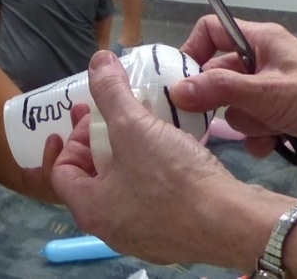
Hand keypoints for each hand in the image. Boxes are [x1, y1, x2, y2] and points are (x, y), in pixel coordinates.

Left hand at [52, 51, 253, 266]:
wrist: (234, 223)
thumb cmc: (173, 179)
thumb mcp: (133, 126)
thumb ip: (110, 92)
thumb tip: (97, 60)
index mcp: (90, 210)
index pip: (62, 171)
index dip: (74, 138)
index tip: (95, 116)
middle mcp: (111, 229)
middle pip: (94, 178)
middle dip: (102, 142)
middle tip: (119, 115)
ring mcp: (145, 236)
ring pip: (127, 187)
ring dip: (132, 154)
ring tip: (148, 126)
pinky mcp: (176, 235)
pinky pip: (155, 198)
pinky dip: (156, 171)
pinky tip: (174, 148)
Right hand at [173, 15, 296, 165]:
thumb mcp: (267, 92)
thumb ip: (220, 90)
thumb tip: (176, 90)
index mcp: (260, 42)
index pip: (212, 31)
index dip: (193, 51)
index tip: (181, 80)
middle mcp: (263, 64)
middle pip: (219, 77)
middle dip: (224, 101)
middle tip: (223, 115)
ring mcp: (274, 93)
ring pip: (236, 109)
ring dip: (248, 125)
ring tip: (270, 130)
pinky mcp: (284, 120)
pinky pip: (255, 129)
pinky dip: (261, 139)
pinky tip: (275, 146)